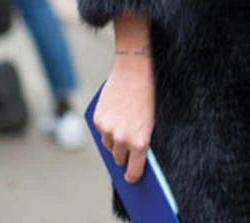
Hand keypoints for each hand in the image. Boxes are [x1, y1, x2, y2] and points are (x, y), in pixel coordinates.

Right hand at [95, 49, 154, 182]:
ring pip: (108, 146)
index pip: (133, 171)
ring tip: (122, 127)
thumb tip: (132, 159)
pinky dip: (107, 127)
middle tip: (127, 150)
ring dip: (114, 141)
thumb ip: (141, 140)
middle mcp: (122, 139)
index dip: (133, 176)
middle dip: (124, 156)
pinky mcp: (98, 120)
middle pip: (119, 160)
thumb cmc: (148, 95)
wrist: (134, 71)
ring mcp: (108, 130)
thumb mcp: (151, 121)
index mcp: (140, 142)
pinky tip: (116, 115)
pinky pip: (101, 131)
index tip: (131, 178)